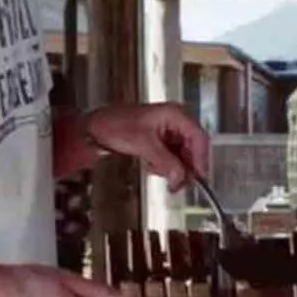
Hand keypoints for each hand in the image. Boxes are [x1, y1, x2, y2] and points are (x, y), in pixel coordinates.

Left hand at [86, 103, 209, 193]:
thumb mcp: (143, 144)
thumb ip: (165, 161)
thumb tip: (181, 177)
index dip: (201, 159)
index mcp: (175, 114)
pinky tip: (149, 164)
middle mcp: (175, 122)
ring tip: (153, 166)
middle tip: (177, 182)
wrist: (95, 130)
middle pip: (193, 149)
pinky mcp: (160, 142)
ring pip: (182, 156)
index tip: (198, 177)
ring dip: (171, 167)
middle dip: (184, 167)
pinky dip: (162, 166)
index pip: (199, 138)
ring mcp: (168, 132)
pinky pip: (171, 159)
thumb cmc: (115, 125)